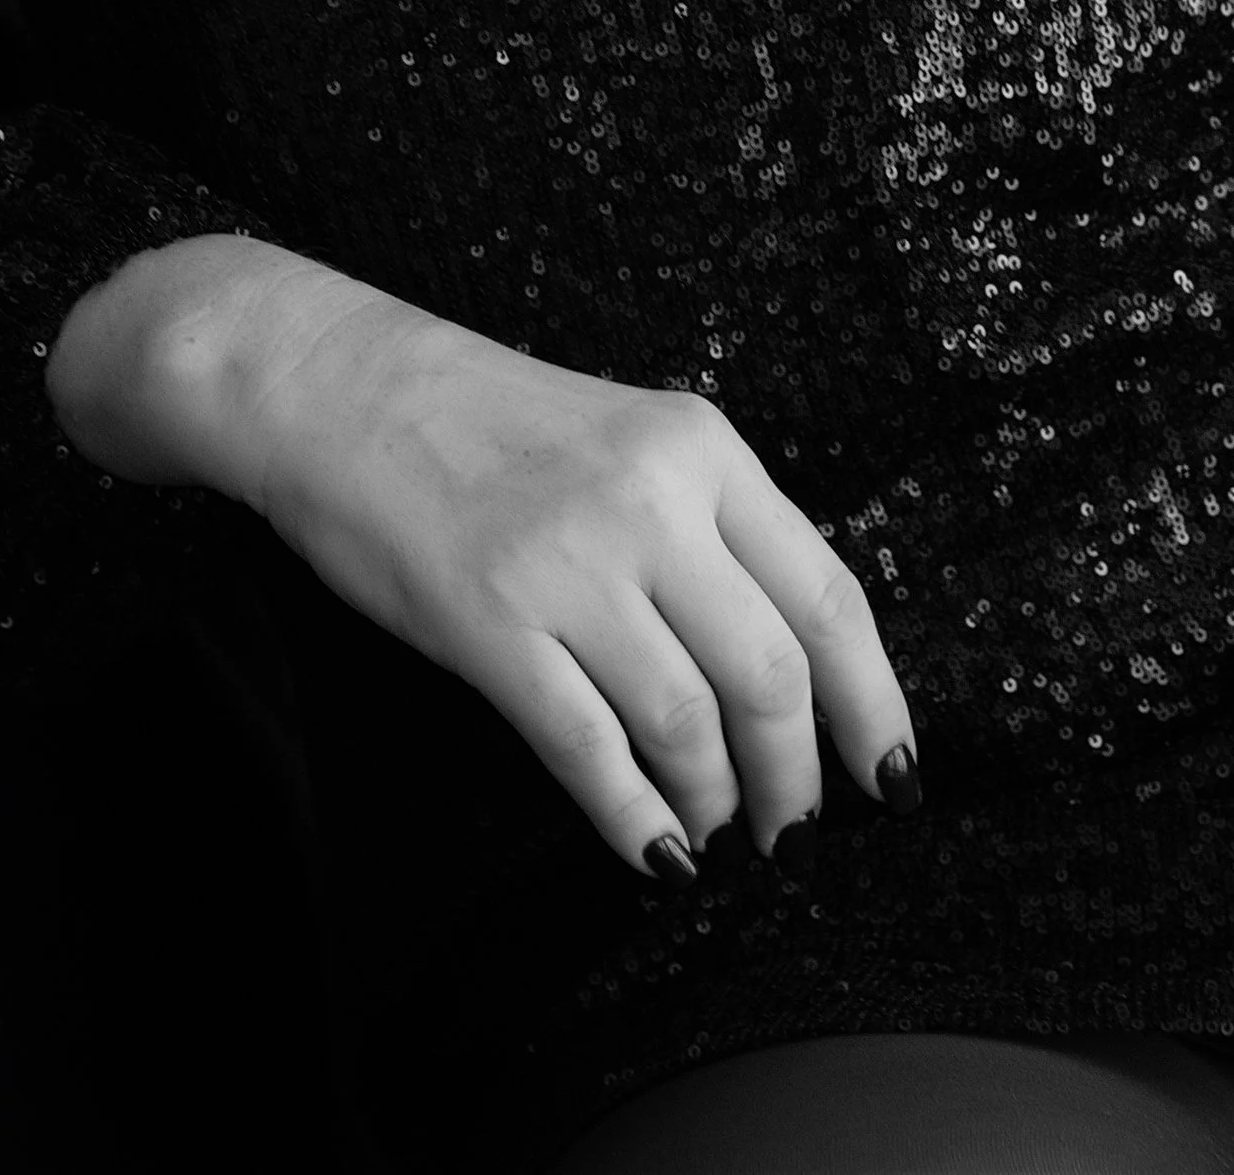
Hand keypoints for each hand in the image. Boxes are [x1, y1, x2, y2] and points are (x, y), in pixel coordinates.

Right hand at [222, 267, 918, 882]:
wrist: (341, 384)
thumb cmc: (489, 423)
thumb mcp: (631, 438)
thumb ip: (711, 531)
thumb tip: (793, 673)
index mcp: (700, 447)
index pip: (828, 594)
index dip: (874, 703)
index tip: (892, 774)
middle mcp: (649, 500)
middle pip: (771, 673)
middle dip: (796, 776)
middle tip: (792, 828)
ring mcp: (567, 563)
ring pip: (688, 720)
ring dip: (715, 801)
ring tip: (713, 831)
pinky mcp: (488, 622)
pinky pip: (588, 748)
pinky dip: (634, 817)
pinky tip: (652, 850)